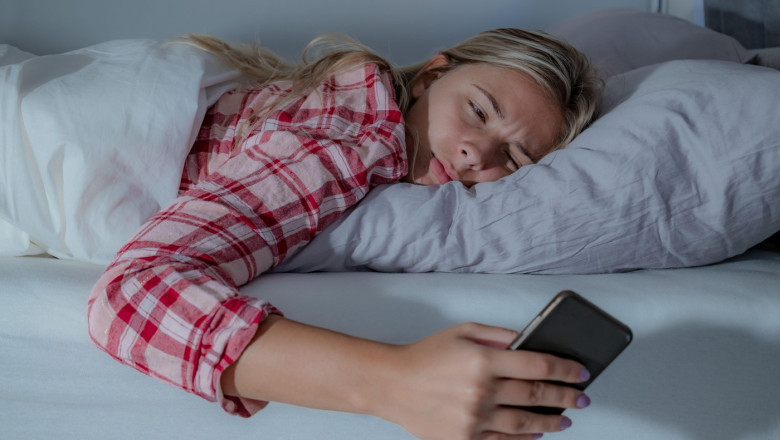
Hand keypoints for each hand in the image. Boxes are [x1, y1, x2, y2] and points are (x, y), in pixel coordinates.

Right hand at [370, 322, 589, 439]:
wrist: (391, 384)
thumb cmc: (424, 356)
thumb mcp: (462, 332)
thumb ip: (497, 335)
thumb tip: (527, 342)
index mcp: (483, 361)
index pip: (538, 365)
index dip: (565, 369)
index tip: (581, 372)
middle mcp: (482, 391)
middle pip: (537, 395)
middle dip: (566, 396)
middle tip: (583, 397)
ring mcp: (474, 418)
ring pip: (525, 423)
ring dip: (551, 422)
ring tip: (565, 419)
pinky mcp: (465, 438)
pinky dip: (523, 438)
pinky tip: (535, 434)